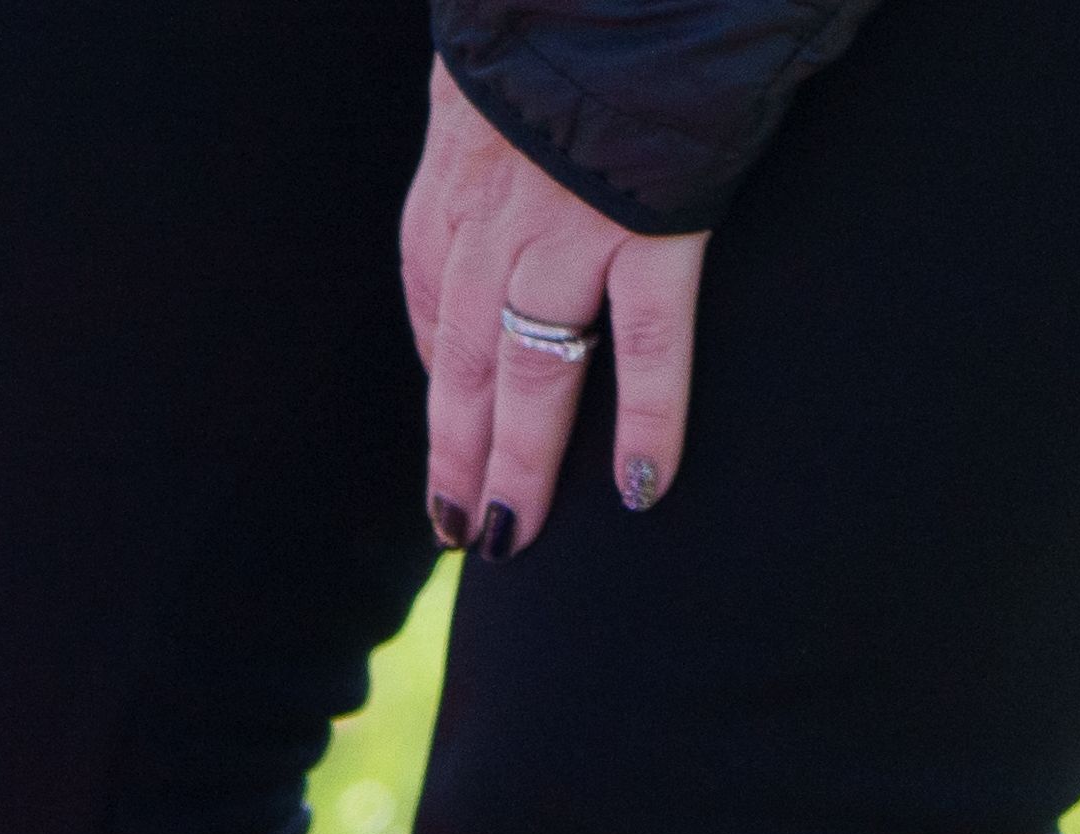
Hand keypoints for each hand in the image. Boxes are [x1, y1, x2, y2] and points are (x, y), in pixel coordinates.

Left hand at [399, 63, 704, 557]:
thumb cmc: (560, 12)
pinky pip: (647, 344)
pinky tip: (639, 489)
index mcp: (455, 177)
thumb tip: (498, 135)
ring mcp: (567, 227)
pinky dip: (645, 422)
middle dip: (457, 452)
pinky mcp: (649, 222)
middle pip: (464, 361)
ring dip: (521, 463)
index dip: (439, 373)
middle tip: (459, 527)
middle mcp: (491, 217)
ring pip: (531, 370)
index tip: (449, 428)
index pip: (431, 298)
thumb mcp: (488, 72)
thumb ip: (493, 119)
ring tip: (512, 535)